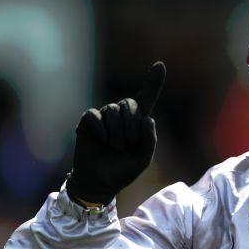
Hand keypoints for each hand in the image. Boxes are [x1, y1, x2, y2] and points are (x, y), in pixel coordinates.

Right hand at [66, 61, 165, 204]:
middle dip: (131, 123)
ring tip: (114, 147)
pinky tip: (102, 140)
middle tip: (128, 142)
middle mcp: (121, 116)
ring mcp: (104, 117)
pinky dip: (100, 129)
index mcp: (138, 122)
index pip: (147, 97)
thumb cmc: (123, 170)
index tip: (160, 65)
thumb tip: (147, 118)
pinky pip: (94, 116)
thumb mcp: (142, 159)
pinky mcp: (88, 123)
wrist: (100, 184)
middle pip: (129, 103)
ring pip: (112, 110)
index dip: (153, 81)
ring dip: (116, 132)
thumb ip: (149, 140)